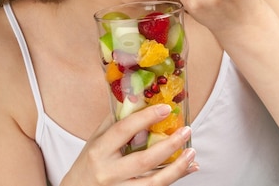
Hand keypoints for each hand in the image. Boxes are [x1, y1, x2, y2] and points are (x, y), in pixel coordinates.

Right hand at [61, 104, 197, 184]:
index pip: (123, 131)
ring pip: (154, 182)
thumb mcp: (94, 142)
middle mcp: (108, 172)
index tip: (165, 109)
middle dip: (169, 144)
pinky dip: (174, 179)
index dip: (145, 118)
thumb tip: (135, 101)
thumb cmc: (86, 165)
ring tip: (191, 153)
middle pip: (144, 160)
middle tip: (186, 130)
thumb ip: (113, 123)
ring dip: (177, 168)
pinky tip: (187, 169)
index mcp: (98, 151)